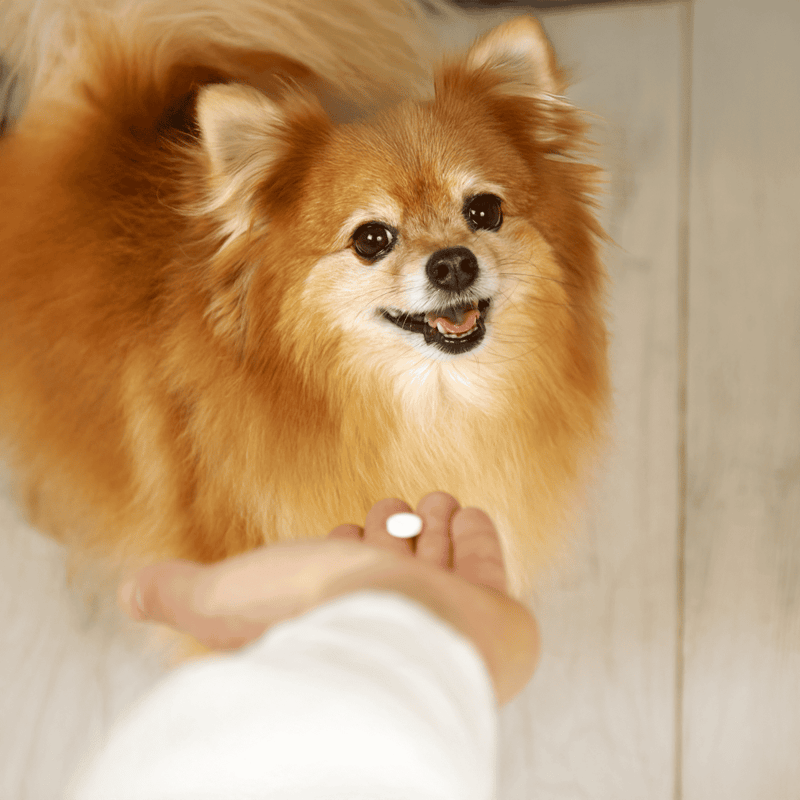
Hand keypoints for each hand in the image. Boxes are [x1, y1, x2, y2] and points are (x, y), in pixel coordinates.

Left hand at [119, 492, 539, 702]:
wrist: (410, 632)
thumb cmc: (321, 617)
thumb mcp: (229, 599)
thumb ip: (183, 594)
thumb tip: (128, 591)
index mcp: (340, 612)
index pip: (347, 571)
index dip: (342, 546)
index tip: (338, 531)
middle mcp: (393, 613)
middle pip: (395, 559)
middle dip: (392, 530)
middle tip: (390, 515)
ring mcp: (447, 611)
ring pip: (441, 553)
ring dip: (434, 525)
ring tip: (432, 508)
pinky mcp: (495, 608)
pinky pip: (486, 554)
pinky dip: (475, 533)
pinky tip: (464, 517)